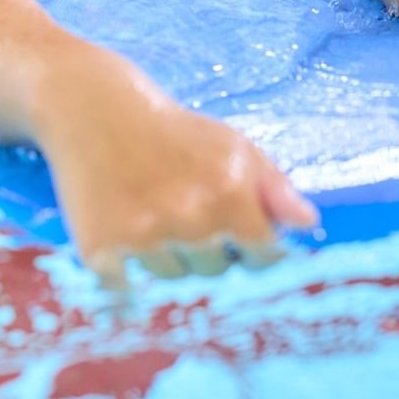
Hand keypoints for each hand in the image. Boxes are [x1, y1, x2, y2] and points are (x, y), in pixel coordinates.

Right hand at [32, 54, 316, 289]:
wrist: (89, 107)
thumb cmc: (171, 130)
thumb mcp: (231, 145)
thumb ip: (273, 186)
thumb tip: (309, 224)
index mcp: (229, 192)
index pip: (265, 255)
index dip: (253, 247)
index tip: (237, 233)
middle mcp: (189, 218)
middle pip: (217, 271)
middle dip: (205, 247)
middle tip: (180, 207)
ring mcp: (143, 237)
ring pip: (174, 280)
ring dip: (167, 257)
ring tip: (148, 212)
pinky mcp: (100, 249)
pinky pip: (129, 290)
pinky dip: (127, 271)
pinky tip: (121, 229)